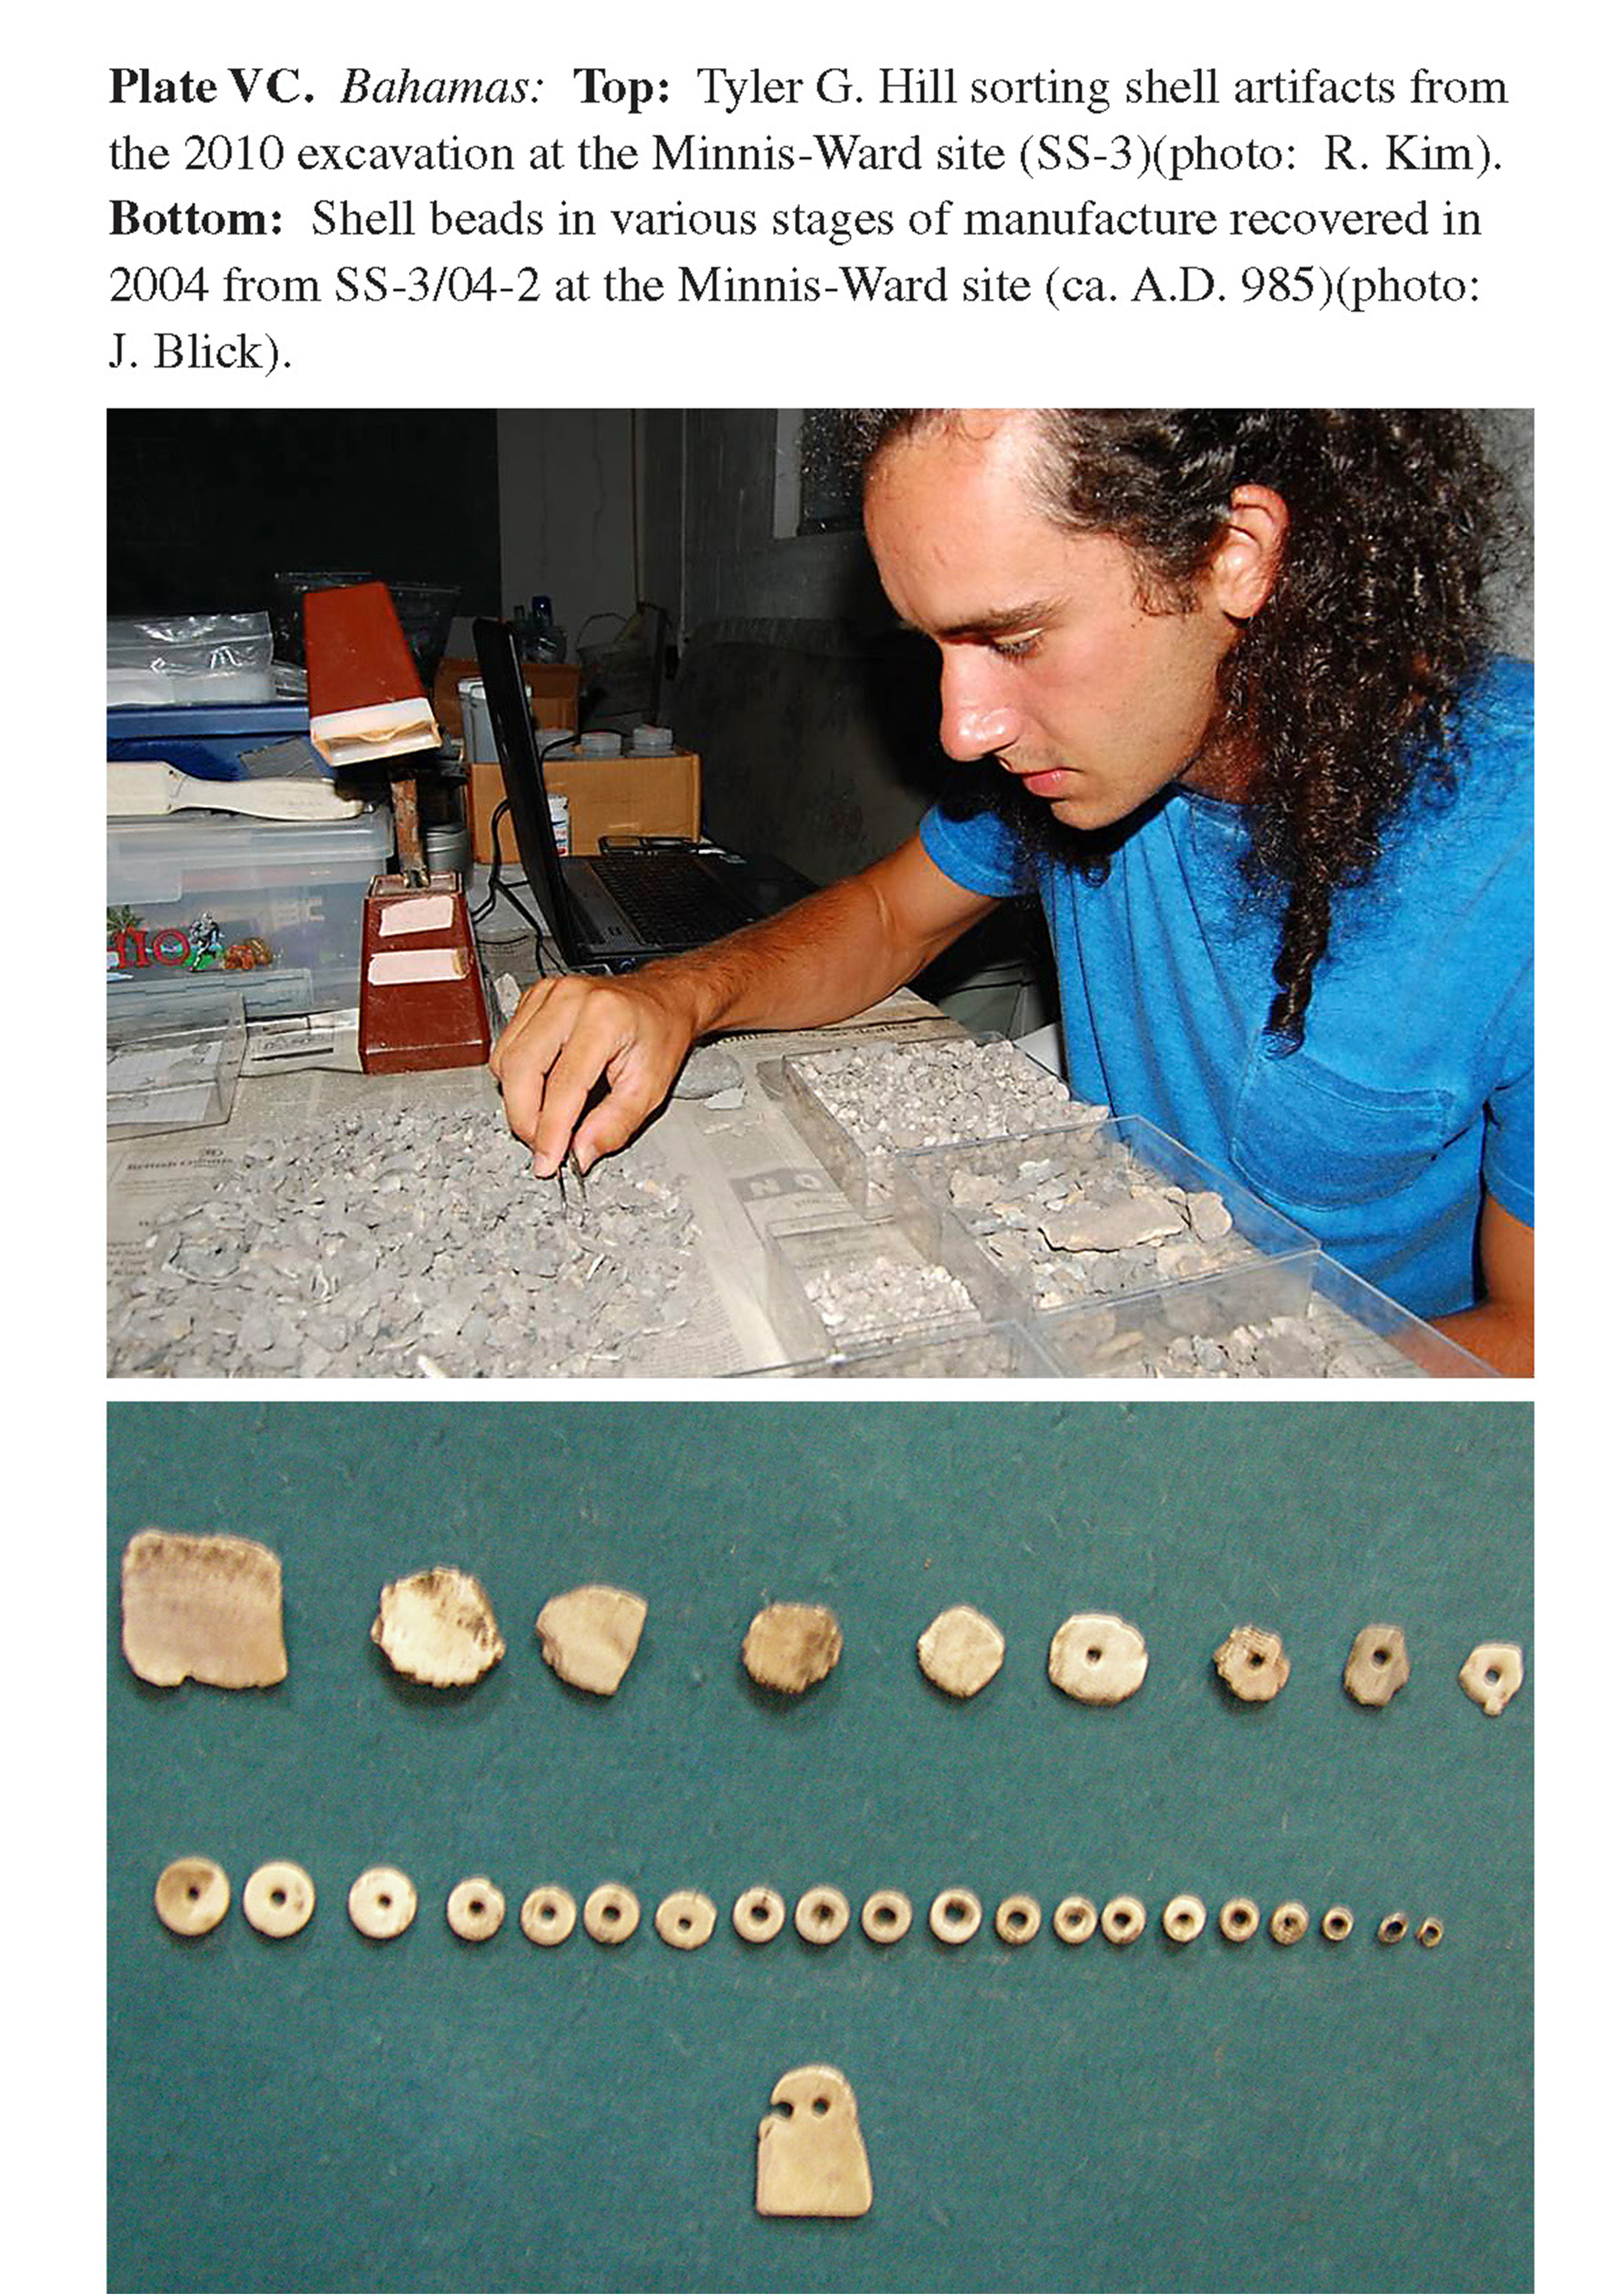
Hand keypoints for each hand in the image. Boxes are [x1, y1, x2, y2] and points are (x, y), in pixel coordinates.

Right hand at [488, 970, 699, 1173]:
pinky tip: (540, 1088)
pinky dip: (515, 1077)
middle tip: (542, 1146)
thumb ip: (614, 1125)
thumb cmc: (660, 1035)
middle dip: (525, 1118)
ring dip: (517, 1099)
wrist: (661, 1000)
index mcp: (604, 1017)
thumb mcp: (650, 1088)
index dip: (550, 1131)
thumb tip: (579, 1153)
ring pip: (506, 1059)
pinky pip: (506, 1046)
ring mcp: (547, 995)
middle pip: (521, 1068)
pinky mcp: (533, 999)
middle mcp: (569, 999)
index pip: (563, 1085)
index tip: (548, 1161)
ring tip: (545, 1118)